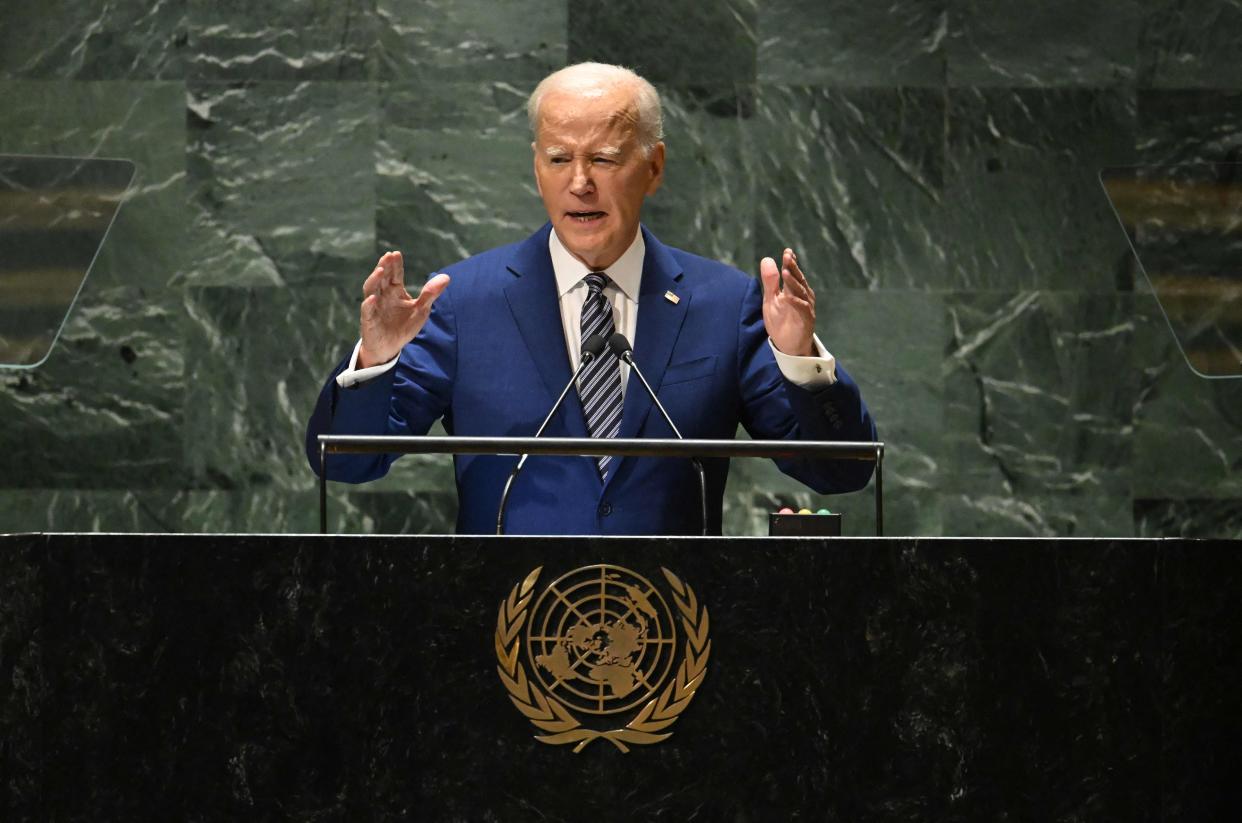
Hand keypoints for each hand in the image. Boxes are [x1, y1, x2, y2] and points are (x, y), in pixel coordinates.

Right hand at [358, 251, 449, 367]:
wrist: (390, 348)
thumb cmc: (404, 327)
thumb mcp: (421, 310)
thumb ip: (431, 294)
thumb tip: (446, 277)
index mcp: (395, 291)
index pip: (395, 274)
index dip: (395, 264)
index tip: (396, 253)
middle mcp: (383, 296)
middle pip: (382, 278)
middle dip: (384, 267)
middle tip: (388, 256)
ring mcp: (374, 307)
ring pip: (371, 290)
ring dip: (374, 279)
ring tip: (380, 270)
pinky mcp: (369, 320)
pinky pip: (367, 311)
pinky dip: (369, 304)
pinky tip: (373, 299)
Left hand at [759, 248, 814, 356]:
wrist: (788, 345)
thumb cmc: (781, 321)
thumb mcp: (771, 299)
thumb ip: (770, 281)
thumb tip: (767, 259)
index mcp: (794, 289)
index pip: (792, 273)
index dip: (790, 262)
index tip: (787, 251)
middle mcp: (803, 295)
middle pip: (798, 279)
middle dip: (793, 267)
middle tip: (788, 255)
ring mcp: (806, 307)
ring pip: (800, 292)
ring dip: (793, 282)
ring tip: (785, 272)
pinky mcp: (806, 319)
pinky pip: (802, 309)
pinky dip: (795, 302)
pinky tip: (788, 296)